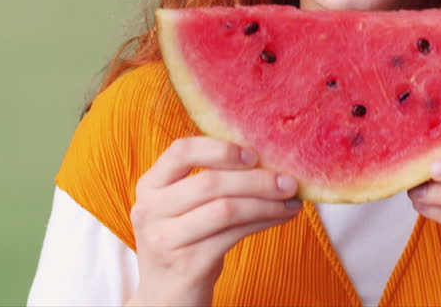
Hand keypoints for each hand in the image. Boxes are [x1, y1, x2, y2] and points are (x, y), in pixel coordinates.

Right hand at [126, 137, 301, 305]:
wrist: (166, 299)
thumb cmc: (185, 244)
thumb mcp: (184, 208)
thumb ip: (209, 181)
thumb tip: (267, 159)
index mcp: (149, 185)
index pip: (181, 151)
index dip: (219, 148)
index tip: (253, 154)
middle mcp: (150, 209)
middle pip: (209, 182)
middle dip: (256, 179)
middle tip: (288, 181)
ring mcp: (165, 238)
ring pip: (225, 208)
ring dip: (265, 202)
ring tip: (291, 200)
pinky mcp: (186, 263)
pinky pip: (233, 234)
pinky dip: (263, 221)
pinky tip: (282, 216)